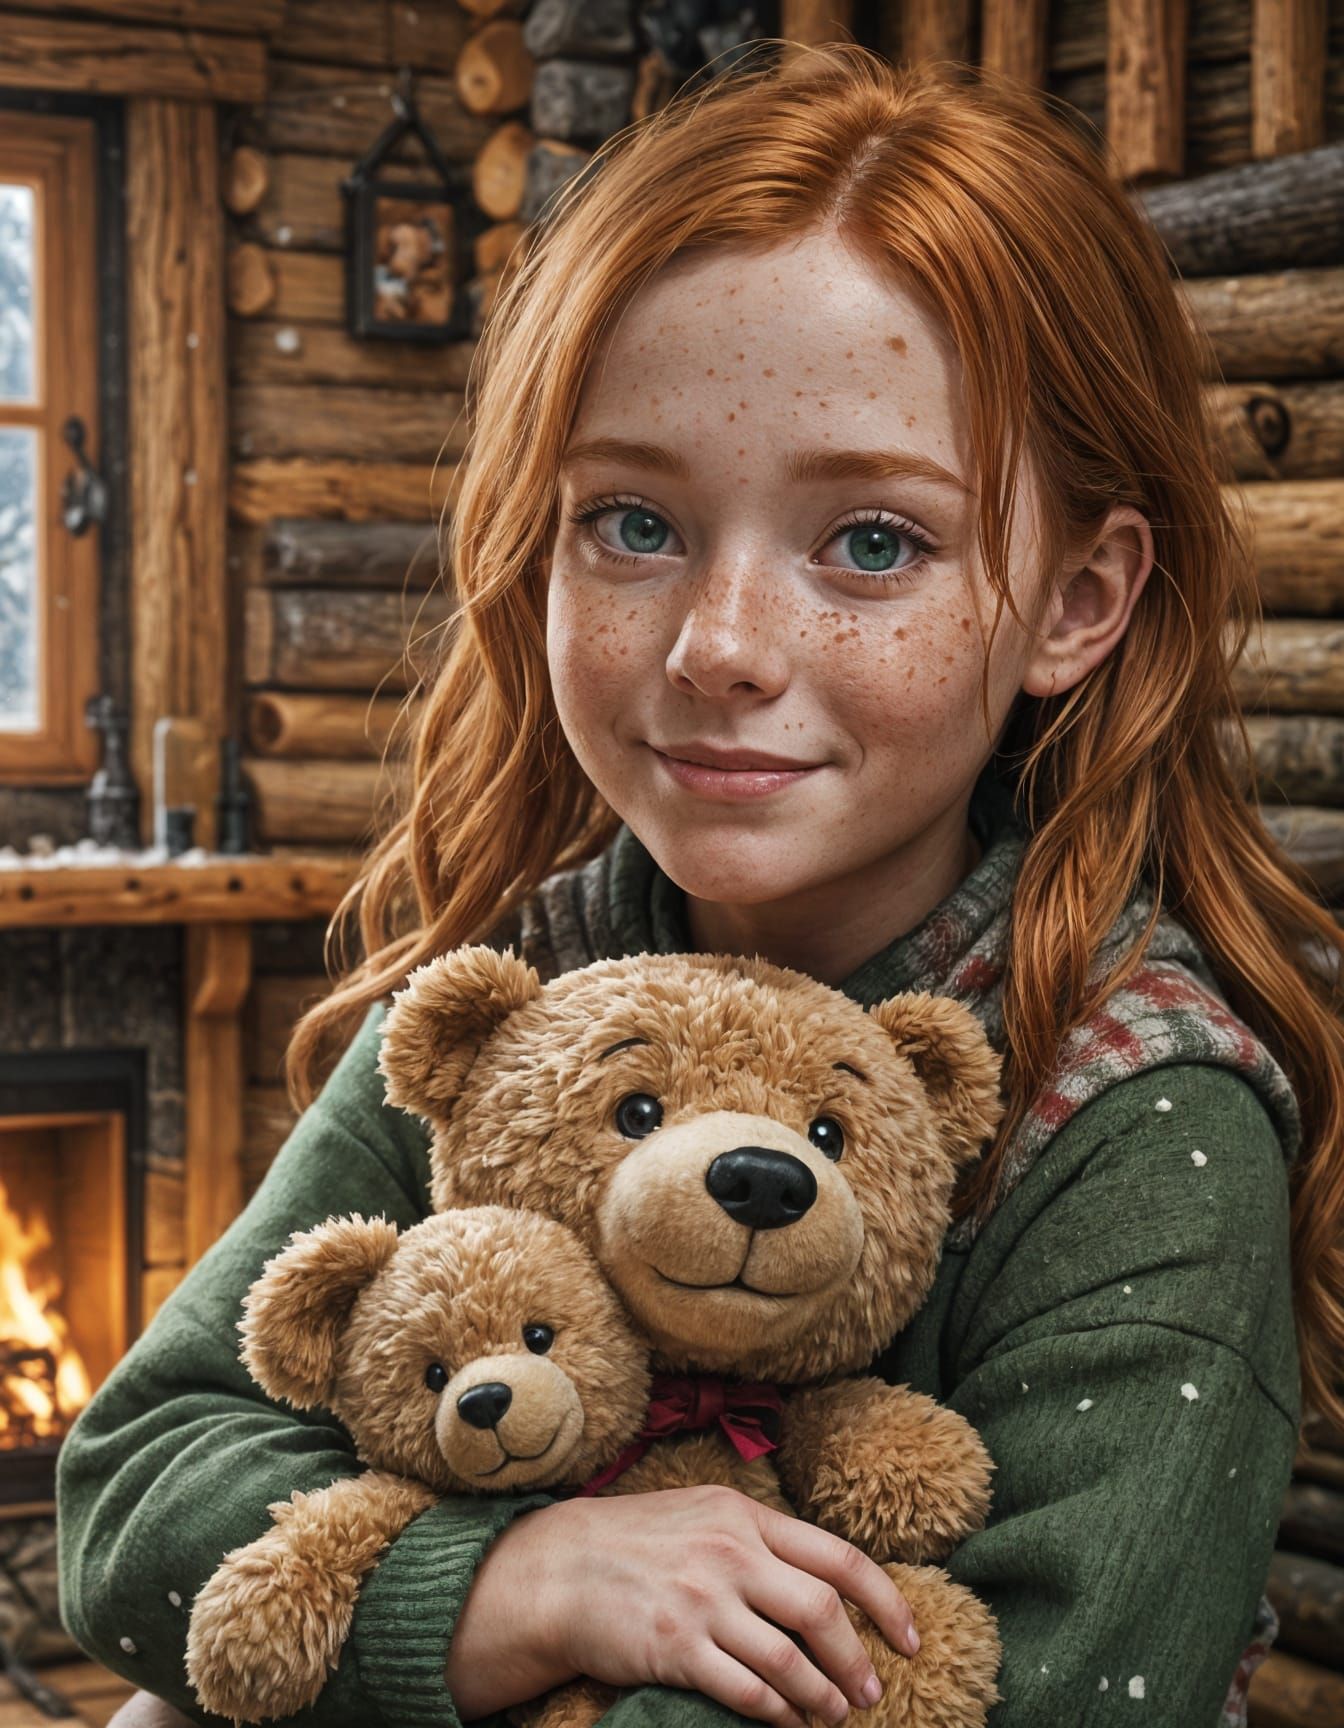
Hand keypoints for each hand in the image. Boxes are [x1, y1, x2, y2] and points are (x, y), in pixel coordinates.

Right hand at [447, 1486, 918, 1727]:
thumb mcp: (702, 1514)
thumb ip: (758, 1538)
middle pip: (822, 1611)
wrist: (558, 1569)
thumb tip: (822, 1578)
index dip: (885, 1602)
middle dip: (858, 1660)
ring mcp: (702, 1601)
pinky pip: (746, 1691)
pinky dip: (777, 1713)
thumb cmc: (636, 1541)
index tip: (910, 1638)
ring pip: (789, 1660)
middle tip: (872, 1692)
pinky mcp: (675, 1647)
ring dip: (822, 1697)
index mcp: (743, 1514)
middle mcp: (729, 1552)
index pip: (838, 1558)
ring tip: (835, 1715)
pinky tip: (788, 1722)